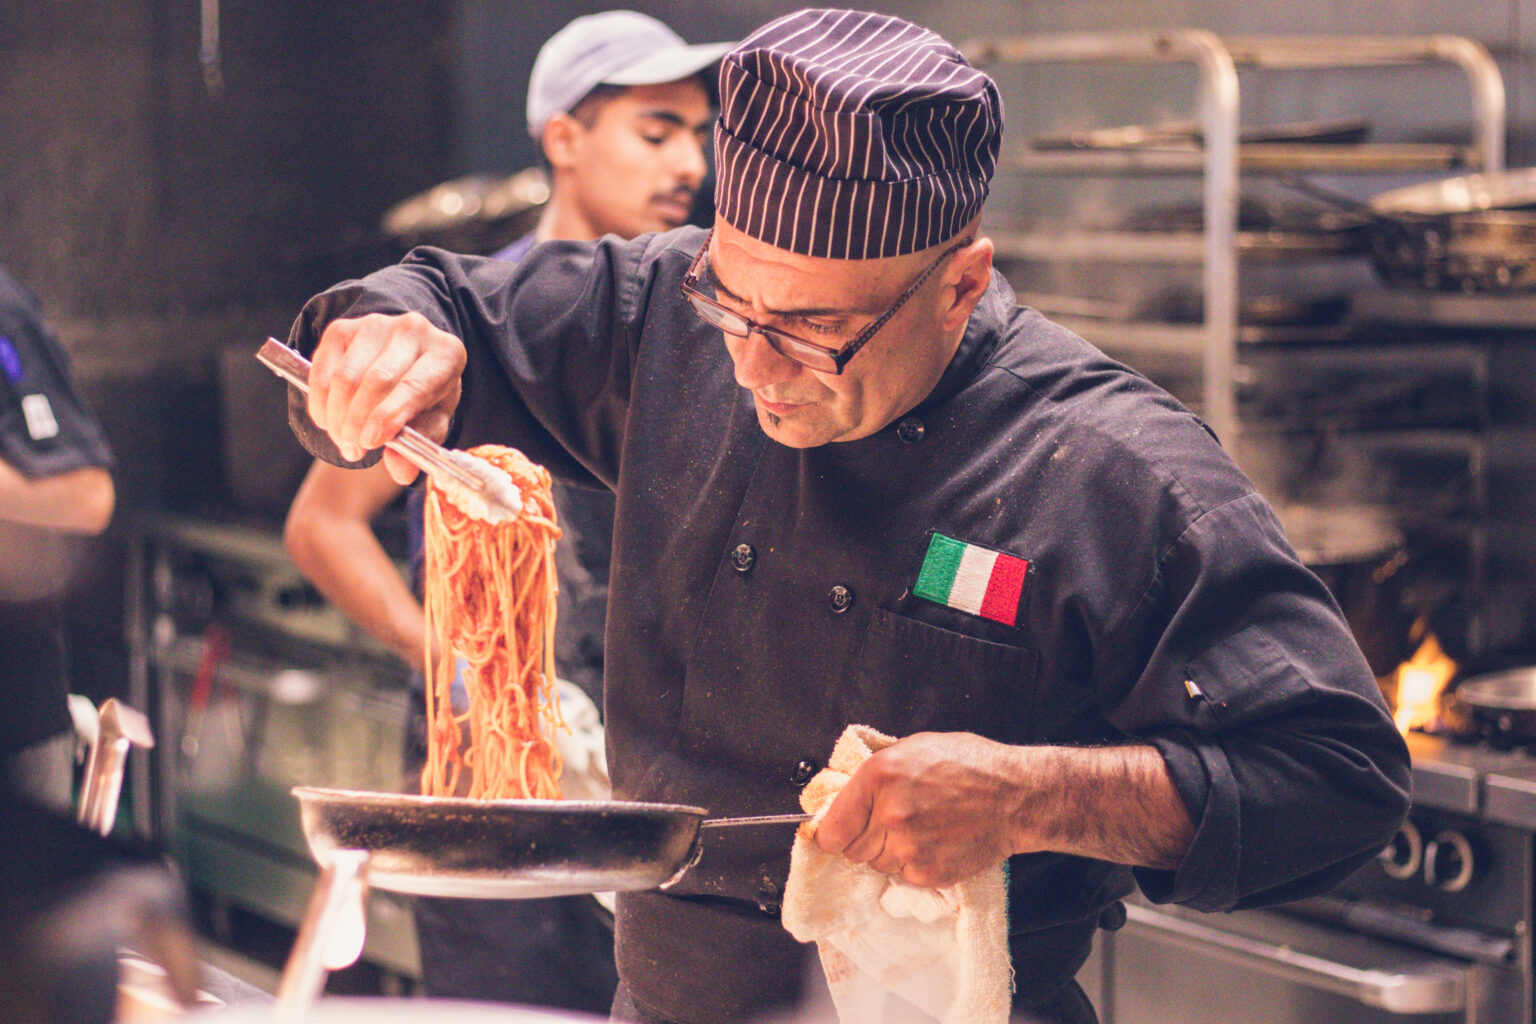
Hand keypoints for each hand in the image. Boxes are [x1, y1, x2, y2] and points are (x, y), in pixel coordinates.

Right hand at [306, 312, 466, 483]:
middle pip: (376, 380)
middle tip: (354, 450)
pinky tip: (329, 421)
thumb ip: (420, 443)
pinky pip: (323, 369)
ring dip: (338, 417)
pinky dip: (320, 402)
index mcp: (447, 354)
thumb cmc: (426, 394)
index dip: (389, 415)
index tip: (370, 442)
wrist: (409, 360)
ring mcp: (376, 325)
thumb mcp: (433, 420)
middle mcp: (413, 331)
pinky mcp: (344, 328)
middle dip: (358, 422)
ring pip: (345, 377)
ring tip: (344, 441)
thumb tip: (400, 471)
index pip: (414, 385)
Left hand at [813, 731, 1022, 888]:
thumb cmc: (970, 766)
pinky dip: (915, 864)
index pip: (830, 828)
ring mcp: (908, 846)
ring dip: (891, 852)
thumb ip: (874, 776)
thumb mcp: (913, 749)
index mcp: (879, 776)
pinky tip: (937, 842)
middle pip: (852, 850)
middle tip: (894, 824)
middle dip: (866, 839)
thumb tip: (843, 798)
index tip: (841, 832)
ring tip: (923, 829)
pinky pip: (902, 877)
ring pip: (877, 864)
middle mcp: (889, 813)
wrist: (1016, 796)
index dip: (835, 832)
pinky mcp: (926, 872)